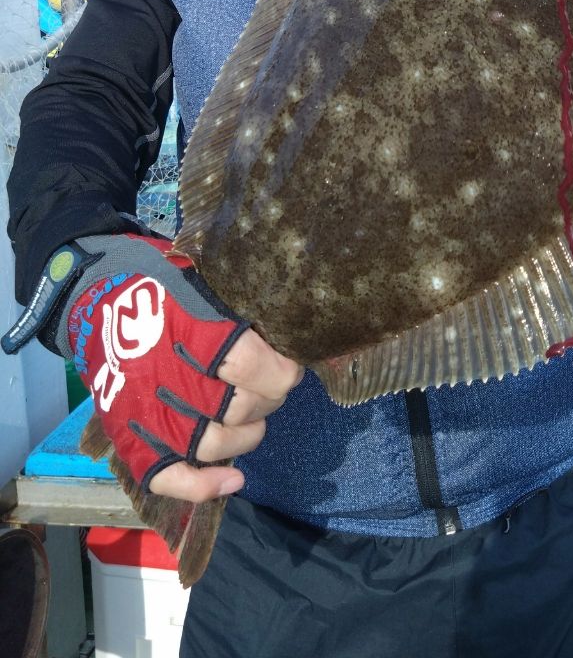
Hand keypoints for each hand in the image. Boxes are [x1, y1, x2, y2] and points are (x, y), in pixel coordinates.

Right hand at [65, 234, 302, 500]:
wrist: (92, 296)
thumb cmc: (157, 280)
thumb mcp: (199, 275)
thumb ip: (238, 300)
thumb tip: (290, 321)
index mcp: (183, 327)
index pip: (246, 364)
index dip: (280, 370)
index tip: (292, 362)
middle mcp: (162, 374)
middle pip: (238, 406)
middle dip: (271, 398)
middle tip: (275, 384)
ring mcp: (144, 412)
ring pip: (213, 444)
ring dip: (249, 435)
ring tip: (257, 417)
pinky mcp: (129, 437)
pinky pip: (169, 477)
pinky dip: (204, 486)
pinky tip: (234, 480)